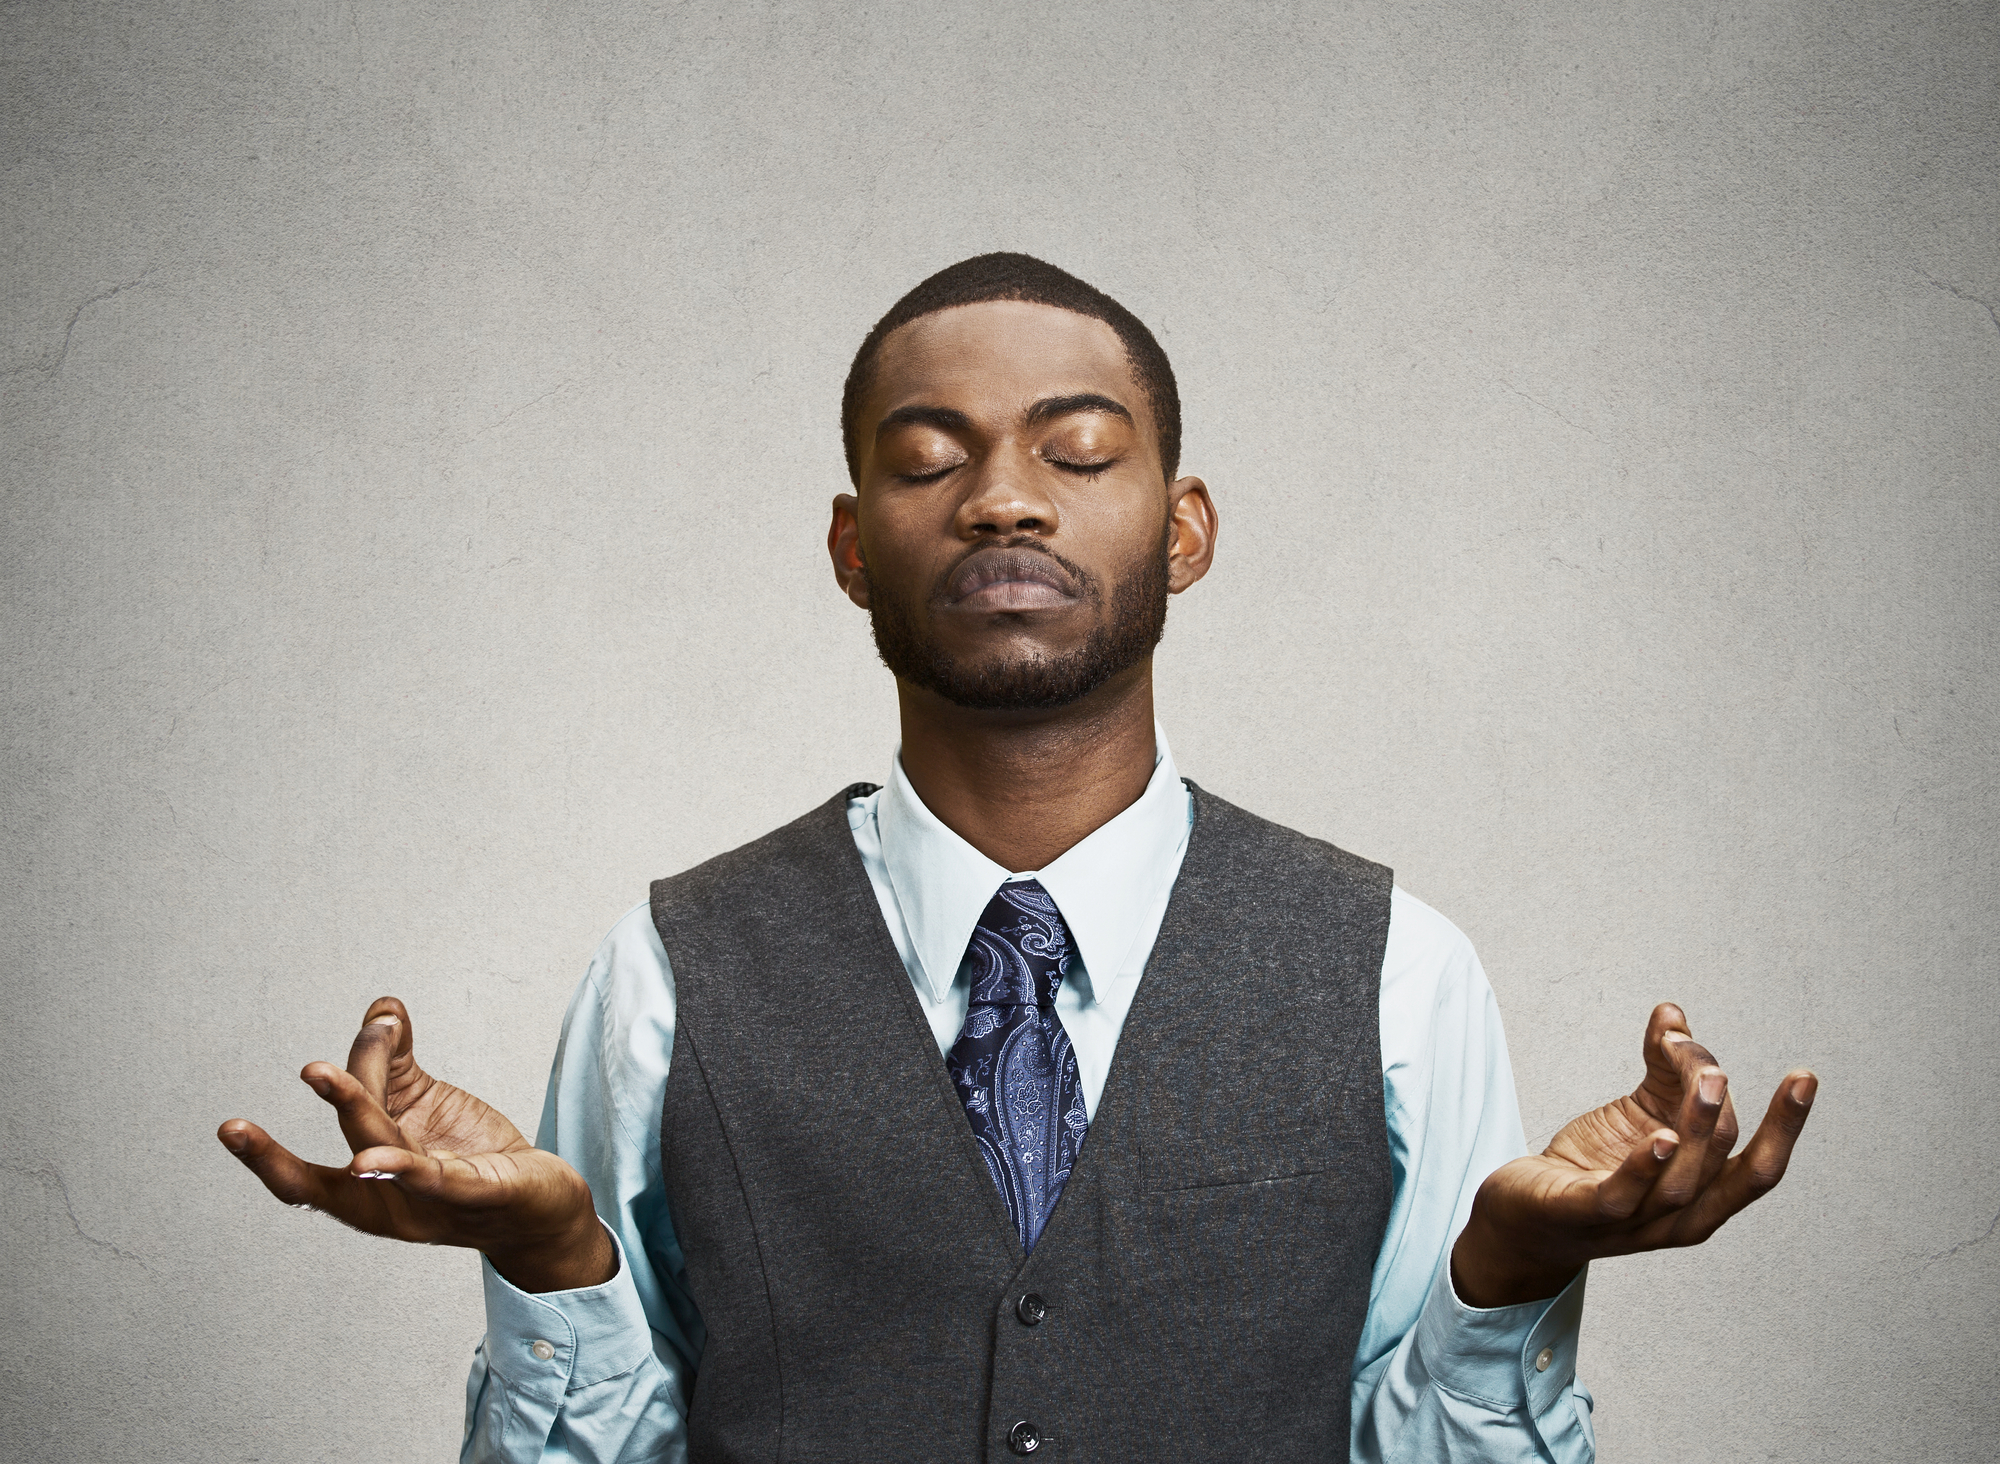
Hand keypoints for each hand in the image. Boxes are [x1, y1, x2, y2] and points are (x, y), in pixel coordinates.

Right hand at [216, 997, 614, 1292]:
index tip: (275, 1094)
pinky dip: (406, 1167)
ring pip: (381, 1159)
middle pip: (320, 1184)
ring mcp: (430, 1201)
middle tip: (230, 1130)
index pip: (314, 1163)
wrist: (544, 1206)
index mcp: (366, 1183)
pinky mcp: (478, 1194)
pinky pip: (436, 1179)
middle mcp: (387, 1201)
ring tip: (320, 1076)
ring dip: (353, 1113)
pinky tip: (378, 1159)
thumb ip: (394, 1059)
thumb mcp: (425, 1104)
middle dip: (270, 1160)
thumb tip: (381, 1007)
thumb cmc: (476, 1159)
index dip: (293, 1128)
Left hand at [1451, 1002, 1817, 1307]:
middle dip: (1725, 1114)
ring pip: (1682, 1182)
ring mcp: (1633, 1223)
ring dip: (1697, 1128)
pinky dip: (1643, 1168)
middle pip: (1721, 1166)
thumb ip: (1662, 1069)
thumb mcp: (1635, 1114)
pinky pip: (1621, 1197)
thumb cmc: (1590, 1170)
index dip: (1786, 1125)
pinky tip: (1659, 1138)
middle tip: (1718, 1070)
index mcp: (1701, 1195)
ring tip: (1703, 1082)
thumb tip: (1673, 1015)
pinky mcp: (1584, 1215)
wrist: (1523, 1218)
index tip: (1804, 1077)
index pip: (1757, 1167)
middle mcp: (1677, 1217)